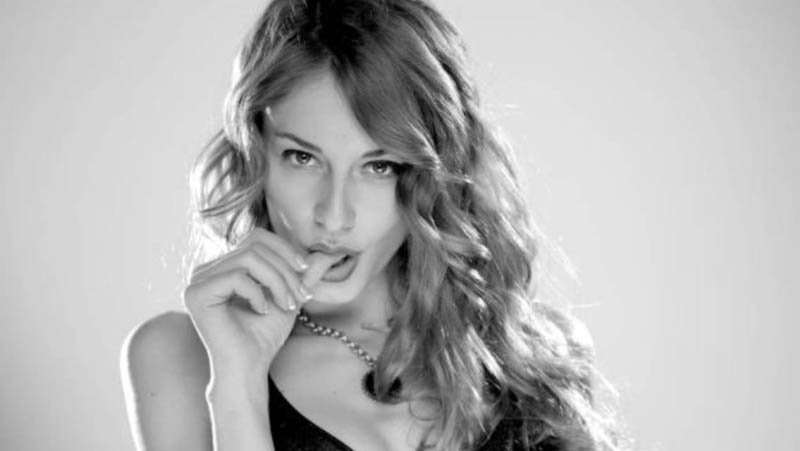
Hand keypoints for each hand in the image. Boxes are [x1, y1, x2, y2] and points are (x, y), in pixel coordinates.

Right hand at [182, 228, 338, 381]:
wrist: (249, 367)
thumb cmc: (264, 335)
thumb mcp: (287, 295)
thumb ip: (299, 273)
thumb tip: (322, 254)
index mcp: (224, 265)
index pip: (256, 237)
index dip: (284, 248)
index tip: (305, 269)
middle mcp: (207, 269)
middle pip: (254, 246)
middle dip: (285, 270)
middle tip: (300, 297)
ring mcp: (198, 280)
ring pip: (248, 258)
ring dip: (277, 281)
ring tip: (287, 305)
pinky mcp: (195, 294)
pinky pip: (236, 277)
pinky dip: (257, 294)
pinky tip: (262, 312)